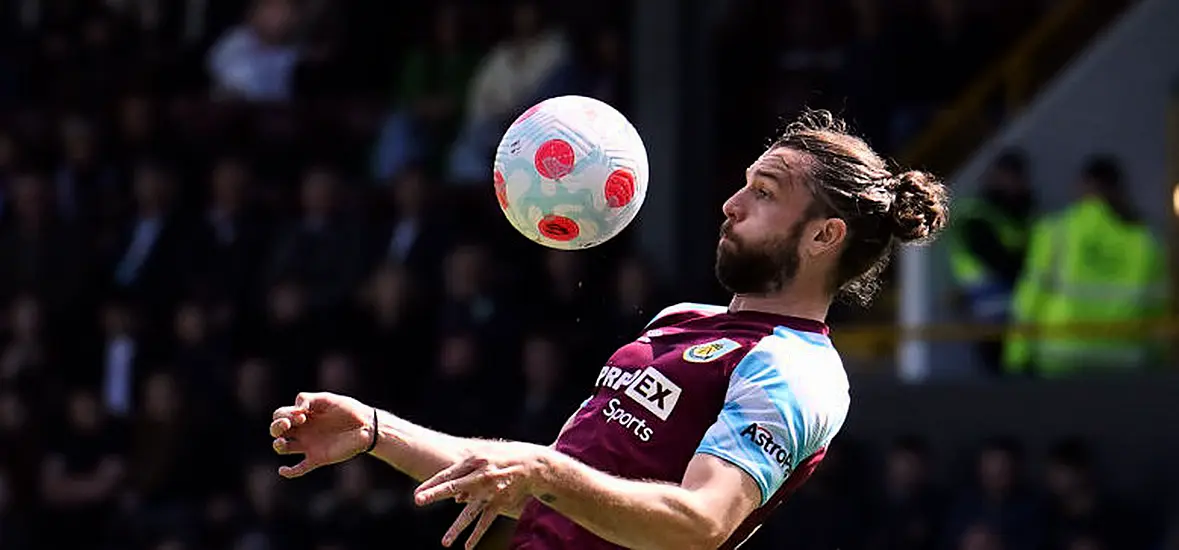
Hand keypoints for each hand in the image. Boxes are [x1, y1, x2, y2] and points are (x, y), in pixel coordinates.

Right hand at [269, 392, 373, 477]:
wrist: (367, 426)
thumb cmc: (348, 410)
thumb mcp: (329, 400)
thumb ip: (310, 400)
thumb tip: (297, 408)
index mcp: (303, 414)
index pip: (281, 414)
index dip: (284, 414)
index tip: (302, 415)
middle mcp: (303, 430)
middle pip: (277, 430)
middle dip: (275, 427)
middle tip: (287, 424)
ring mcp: (309, 444)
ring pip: (283, 447)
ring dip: (278, 445)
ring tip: (283, 443)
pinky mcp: (317, 458)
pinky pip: (299, 468)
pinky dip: (289, 472)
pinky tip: (283, 470)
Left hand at [414, 442, 546, 548]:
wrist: (533, 465)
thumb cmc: (505, 458)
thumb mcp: (485, 457)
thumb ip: (468, 475)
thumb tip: (456, 499)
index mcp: (475, 461)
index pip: (448, 474)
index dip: (432, 483)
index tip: (417, 493)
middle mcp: (480, 477)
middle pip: (453, 487)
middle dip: (434, 494)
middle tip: (418, 500)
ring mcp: (490, 493)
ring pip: (470, 513)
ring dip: (456, 528)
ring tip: (445, 543)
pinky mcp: (500, 504)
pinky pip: (486, 522)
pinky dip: (476, 535)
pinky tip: (467, 547)